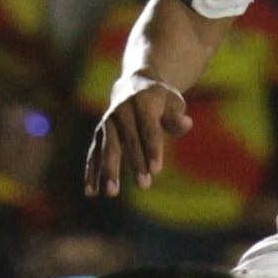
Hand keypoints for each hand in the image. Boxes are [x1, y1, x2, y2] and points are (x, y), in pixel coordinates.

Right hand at [85, 75, 191, 196]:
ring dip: (109, 170)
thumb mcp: (173, 101)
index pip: (149, 128)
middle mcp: (122, 110)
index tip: (156, 170)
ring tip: (111, 192)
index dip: (153, 148)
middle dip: (136, 163)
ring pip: (108, 148)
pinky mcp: (99, 133)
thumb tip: (186, 124)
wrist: (134, 85)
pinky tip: (91, 192)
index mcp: (143, 100)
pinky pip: (94, 154)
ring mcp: (108, 121)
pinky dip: (91, 172)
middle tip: (144, 185)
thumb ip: (177, 115)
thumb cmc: (160, 100)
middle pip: (129, 139)